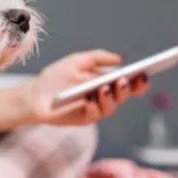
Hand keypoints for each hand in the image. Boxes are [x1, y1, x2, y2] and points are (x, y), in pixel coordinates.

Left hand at [22, 49, 149, 126]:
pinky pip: (92, 115)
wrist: (33, 94)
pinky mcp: (82, 119)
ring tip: (104, 87)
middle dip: (126, 88)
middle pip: (122, 95)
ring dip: (109, 97)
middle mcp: (104, 98)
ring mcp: (94, 110)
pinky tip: (88, 98)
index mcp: (106, 83)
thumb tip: (119, 59)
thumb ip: (96, 57)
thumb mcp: (76, 61)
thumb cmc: (55, 77)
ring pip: (110, 107)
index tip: (144, 72)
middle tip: (125, 79)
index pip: (128, 84)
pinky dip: (92, 106)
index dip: (139, 81)